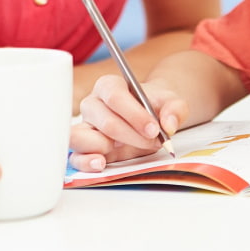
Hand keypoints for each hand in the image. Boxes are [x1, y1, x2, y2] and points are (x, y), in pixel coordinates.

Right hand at [68, 73, 187, 171]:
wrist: (149, 120)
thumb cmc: (154, 107)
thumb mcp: (170, 102)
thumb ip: (174, 108)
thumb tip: (169, 125)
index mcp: (109, 86)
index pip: (114, 96)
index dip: (134, 114)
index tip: (153, 128)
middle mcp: (92, 104)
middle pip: (104, 119)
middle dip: (131, 134)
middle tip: (151, 142)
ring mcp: (86, 127)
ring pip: (80, 136)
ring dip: (102, 146)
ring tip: (121, 150)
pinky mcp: (84, 149)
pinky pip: (75, 156)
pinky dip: (85, 162)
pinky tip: (101, 164)